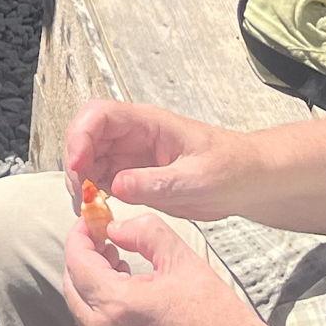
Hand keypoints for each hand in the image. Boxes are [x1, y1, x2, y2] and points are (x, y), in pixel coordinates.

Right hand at [63, 100, 247, 221]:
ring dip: (80, 180)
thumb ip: (157, 182)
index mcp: (148, 123)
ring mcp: (131, 155)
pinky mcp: (133, 176)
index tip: (78, 167)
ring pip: (88, 159)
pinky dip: (93, 194)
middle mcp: (133, 136)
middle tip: (80, 194)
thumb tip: (115, 184)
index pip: (99, 115)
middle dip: (75, 161)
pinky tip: (99, 210)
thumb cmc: (232, 169)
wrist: (250, 181)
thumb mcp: (198, 179)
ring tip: (87, 207)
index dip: (80, 136)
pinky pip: (101, 179)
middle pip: (85, 135)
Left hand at [63, 213, 275, 325]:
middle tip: (103, 238)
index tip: (91, 220)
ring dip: (90, 281)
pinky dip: (101, 304)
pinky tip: (128, 288)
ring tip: (117, 260)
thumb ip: (144, 233)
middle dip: (82, 257)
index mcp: (117, 305)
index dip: (79, 236)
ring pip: (81, 309)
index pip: (77, 262)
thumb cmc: (218, 318)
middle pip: (72, 287)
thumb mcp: (182, 260)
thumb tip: (116, 228)